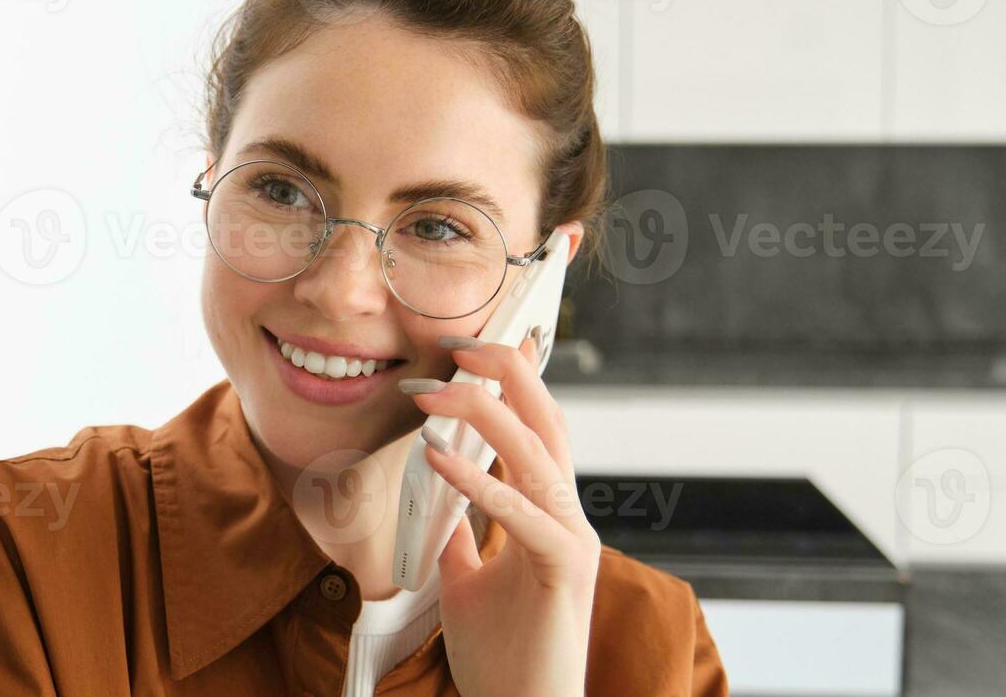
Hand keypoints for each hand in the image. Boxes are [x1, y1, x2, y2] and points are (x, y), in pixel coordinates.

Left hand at [408, 329, 600, 695]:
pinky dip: (479, 481)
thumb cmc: (502, 658)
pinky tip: (436, 458)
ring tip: (433, 394)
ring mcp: (572, 542)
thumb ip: (459, 539)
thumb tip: (434, 503)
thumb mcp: (465, 583)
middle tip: (455, 346)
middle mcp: (567, 518)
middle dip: (506, 373)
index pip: (535, 429)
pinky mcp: (565, 571)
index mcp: (547, 516)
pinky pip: (524, 514)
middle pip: (547, 421)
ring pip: (540, 453)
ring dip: (483, 414)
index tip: (465, 351)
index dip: (508, 382)